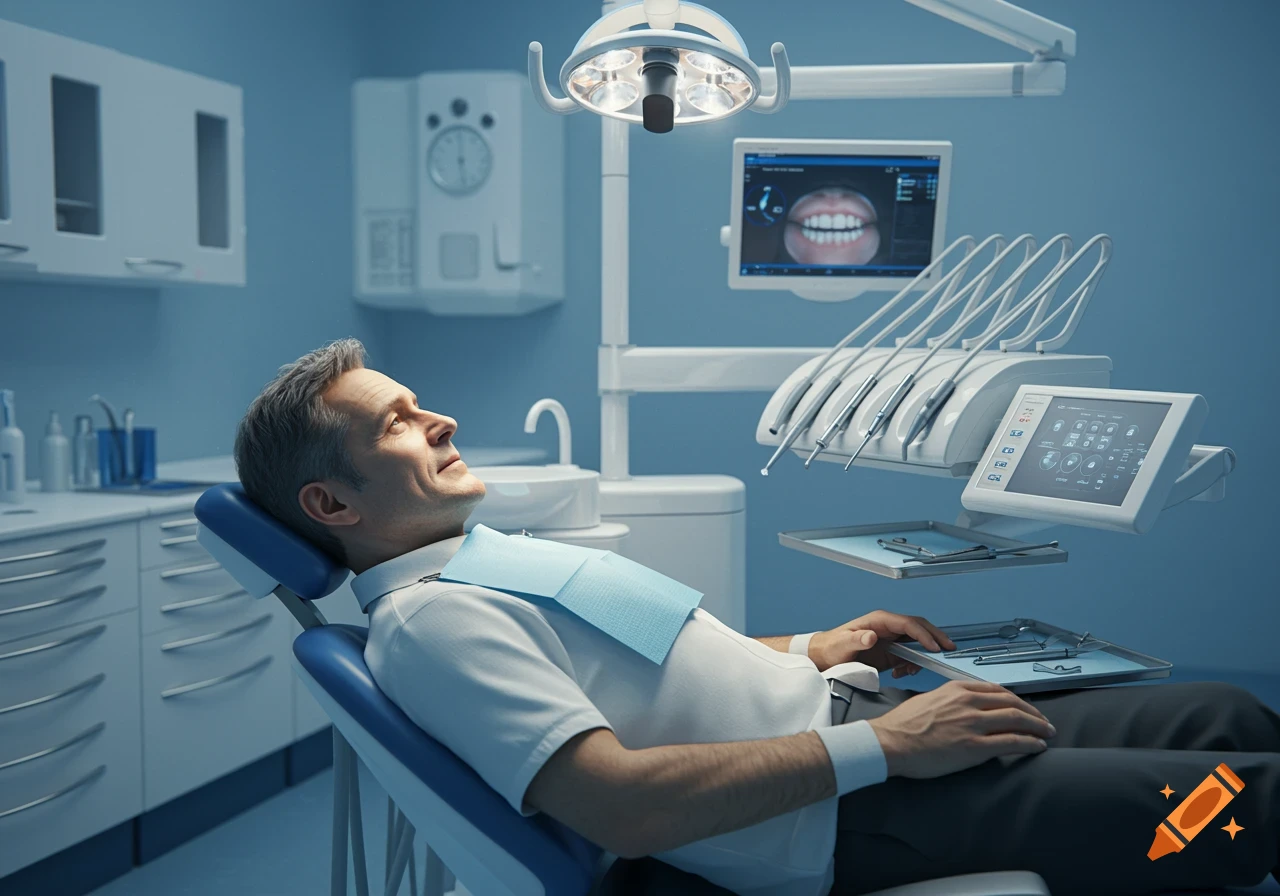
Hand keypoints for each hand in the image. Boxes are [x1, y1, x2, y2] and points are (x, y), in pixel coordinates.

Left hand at [811, 610, 955, 677]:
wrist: (825, 657)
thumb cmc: (831, 647)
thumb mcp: (841, 644)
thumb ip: (856, 640)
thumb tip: (871, 636)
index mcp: (879, 621)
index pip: (908, 623)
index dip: (923, 634)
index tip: (934, 647)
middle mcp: (888, 627)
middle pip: (919, 628)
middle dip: (935, 638)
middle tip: (948, 650)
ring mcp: (891, 639)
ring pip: (917, 641)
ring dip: (922, 655)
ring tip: (913, 670)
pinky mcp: (891, 652)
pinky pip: (910, 655)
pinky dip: (912, 664)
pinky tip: (903, 673)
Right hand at [867, 680, 1054, 777]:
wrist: (890, 742)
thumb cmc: (903, 725)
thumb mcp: (928, 700)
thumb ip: (950, 701)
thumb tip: (963, 709)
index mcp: (957, 689)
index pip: (996, 690)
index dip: (1015, 699)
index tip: (1023, 707)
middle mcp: (968, 702)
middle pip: (1011, 702)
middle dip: (1032, 712)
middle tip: (1043, 722)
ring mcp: (972, 724)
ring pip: (1016, 719)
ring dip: (1037, 726)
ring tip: (1047, 733)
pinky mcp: (974, 746)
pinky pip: (1011, 742)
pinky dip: (1030, 742)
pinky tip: (1038, 746)